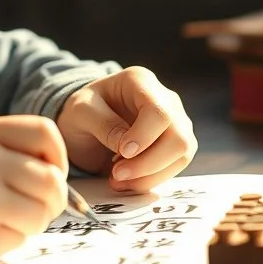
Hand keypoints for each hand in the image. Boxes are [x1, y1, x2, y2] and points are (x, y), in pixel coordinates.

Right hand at [0, 116, 68, 263]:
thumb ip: (6, 153)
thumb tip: (61, 180)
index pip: (46, 133)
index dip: (57, 158)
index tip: (47, 175)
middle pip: (52, 180)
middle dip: (50, 201)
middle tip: (28, 210)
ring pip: (41, 212)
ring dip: (30, 223)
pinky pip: (19, 240)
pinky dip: (7, 242)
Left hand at [54, 67, 196, 192]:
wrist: (87, 122)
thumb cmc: (84, 110)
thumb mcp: (81, 111)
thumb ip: (103, 124)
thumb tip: (130, 149)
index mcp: (141, 81)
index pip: (159, 112)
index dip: (144, 137)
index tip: (121, 153)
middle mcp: (166, 99)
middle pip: (178, 137)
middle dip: (148, 164)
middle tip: (116, 175)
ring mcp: (176, 122)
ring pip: (181, 155)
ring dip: (150, 176)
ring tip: (117, 180)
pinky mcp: (176, 144)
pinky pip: (176, 166)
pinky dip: (151, 180)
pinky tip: (128, 182)